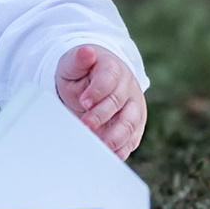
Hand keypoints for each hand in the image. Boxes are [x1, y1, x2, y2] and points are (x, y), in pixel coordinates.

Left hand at [57, 42, 146, 158]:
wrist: (94, 81)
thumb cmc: (81, 73)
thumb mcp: (73, 63)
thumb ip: (78, 59)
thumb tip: (86, 52)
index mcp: (113, 68)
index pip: (109, 78)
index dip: (98, 91)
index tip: (84, 101)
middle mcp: (128, 87)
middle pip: (118, 102)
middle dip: (101, 116)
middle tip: (85, 125)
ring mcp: (134, 106)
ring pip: (130, 122)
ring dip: (114, 136)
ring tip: (98, 146)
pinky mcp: (136, 125)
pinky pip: (132, 138)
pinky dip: (122, 148)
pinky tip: (109, 155)